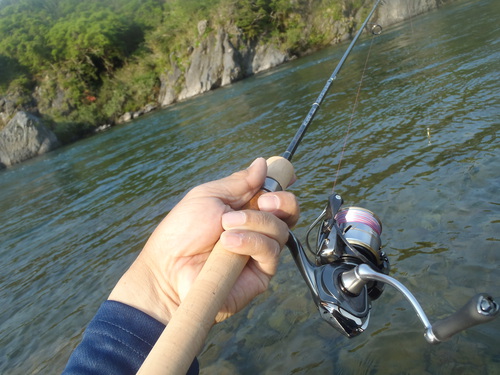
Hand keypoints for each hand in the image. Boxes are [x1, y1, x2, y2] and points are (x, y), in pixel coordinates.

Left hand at [109, 158, 298, 323]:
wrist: (168, 268)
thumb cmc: (182, 231)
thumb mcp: (209, 196)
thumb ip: (239, 182)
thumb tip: (262, 163)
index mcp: (246, 209)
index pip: (276, 197)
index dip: (282, 188)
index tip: (278, 180)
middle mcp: (257, 230)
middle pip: (289, 213)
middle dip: (281, 202)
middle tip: (264, 202)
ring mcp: (260, 252)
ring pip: (280, 231)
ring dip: (254, 223)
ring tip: (225, 228)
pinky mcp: (260, 273)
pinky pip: (270, 252)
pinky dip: (251, 242)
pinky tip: (229, 243)